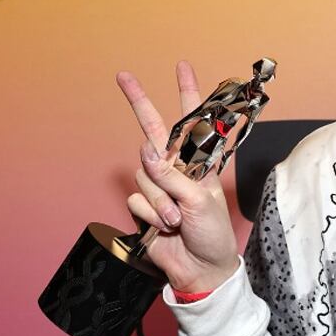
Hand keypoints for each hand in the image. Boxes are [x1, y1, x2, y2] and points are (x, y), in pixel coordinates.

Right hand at [117, 62, 240, 294]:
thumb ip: (173, 175)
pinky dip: (152, 214)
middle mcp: (177, 168)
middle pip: (153, 131)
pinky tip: (166, 227)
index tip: (182, 67)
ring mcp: (159, 186)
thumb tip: (147, 152)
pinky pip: (138, 198)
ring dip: (161, 199)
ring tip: (178, 219)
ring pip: (144, 173)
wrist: (201, 268)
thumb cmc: (212, 233)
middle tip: (123, 76)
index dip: (188, 93)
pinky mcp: (144, 205)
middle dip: (138, 101)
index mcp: (200, 162)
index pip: (193, 122)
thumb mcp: (201, 200)